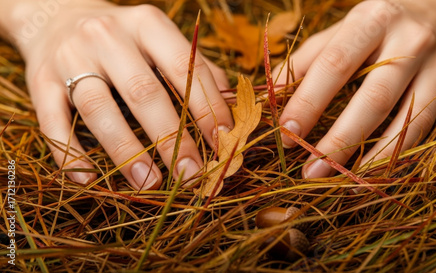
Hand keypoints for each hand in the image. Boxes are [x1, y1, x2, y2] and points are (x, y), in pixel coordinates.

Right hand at [13, 1, 232, 188]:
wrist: (57, 16)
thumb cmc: (123, 38)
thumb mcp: (159, 39)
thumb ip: (195, 67)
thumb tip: (233, 104)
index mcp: (147, 24)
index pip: (185, 67)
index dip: (207, 106)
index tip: (223, 141)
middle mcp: (107, 36)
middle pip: (143, 91)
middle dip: (171, 137)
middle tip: (191, 174)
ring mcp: (70, 57)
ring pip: (99, 108)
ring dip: (126, 151)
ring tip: (149, 183)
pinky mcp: (39, 80)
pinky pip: (53, 121)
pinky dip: (70, 154)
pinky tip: (89, 179)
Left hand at [274, 0, 435, 177]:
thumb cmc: (383, 23)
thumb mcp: (344, 28)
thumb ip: (308, 59)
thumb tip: (271, 95)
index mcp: (374, 21)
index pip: (335, 65)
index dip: (308, 102)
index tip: (287, 133)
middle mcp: (413, 43)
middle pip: (376, 100)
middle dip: (341, 141)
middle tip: (313, 171)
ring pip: (413, 123)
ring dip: (379, 160)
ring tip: (349, 183)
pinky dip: (426, 161)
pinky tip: (398, 177)